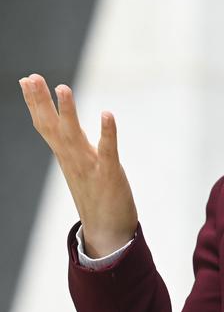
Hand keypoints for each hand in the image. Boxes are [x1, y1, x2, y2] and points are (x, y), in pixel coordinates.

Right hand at [19, 73, 137, 256]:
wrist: (108, 234)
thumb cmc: (97, 198)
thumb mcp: (81, 168)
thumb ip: (75, 149)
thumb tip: (66, 132)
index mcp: (67, 156)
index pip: (46, 125)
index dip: (36, 103)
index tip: (26, 79)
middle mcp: (73, 159)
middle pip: (52, 127)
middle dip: (41, 102)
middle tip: (30, 77)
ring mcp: (89, 167)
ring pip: (74, 136)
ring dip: (68, 112)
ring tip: (62, 88)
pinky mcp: (109, 174)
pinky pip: (107, 150)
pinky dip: (107, 132)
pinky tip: (107, 114)